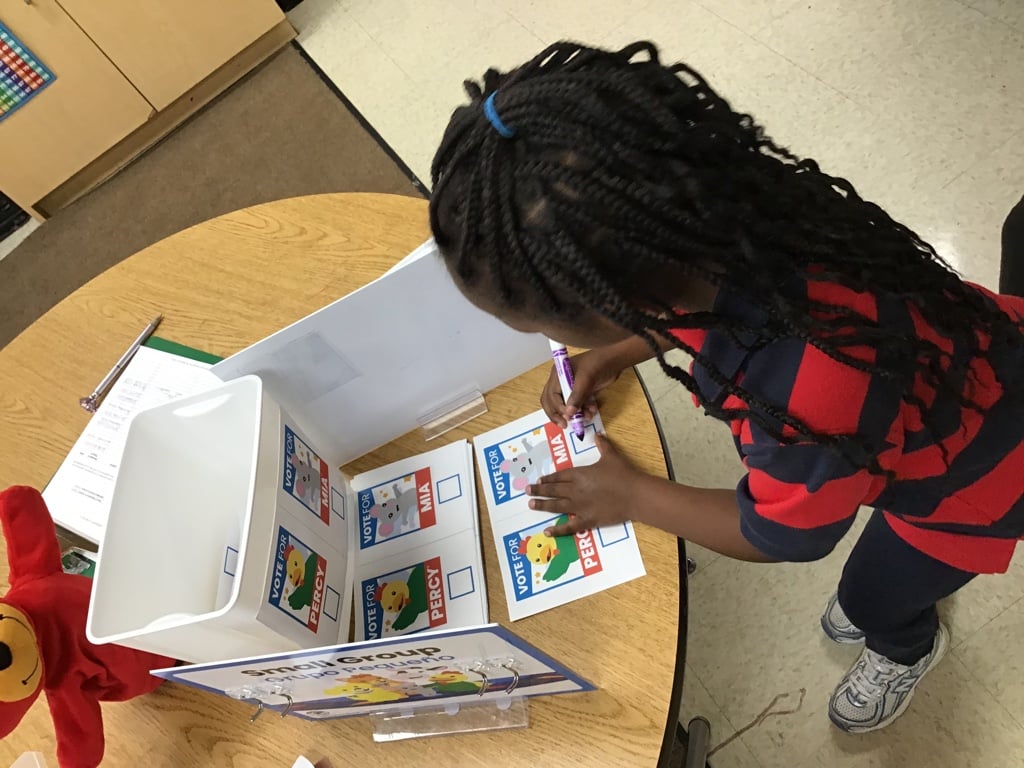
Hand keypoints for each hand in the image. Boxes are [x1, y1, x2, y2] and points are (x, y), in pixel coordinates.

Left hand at [525, 434, 645, 535]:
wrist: (634, 494)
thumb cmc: (622, 474)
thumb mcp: (611, 455)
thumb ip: (602, 445)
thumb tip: (598, 435)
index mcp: (579, 474)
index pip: (559, 476)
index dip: (548, 478)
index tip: (539, 480)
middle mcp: (575, 490)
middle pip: (553, 490)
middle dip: (539, 490)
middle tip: (527, 491)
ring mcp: (579, 507)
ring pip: (556, 506)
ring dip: (542, 505)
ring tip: (531, 505)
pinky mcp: (587, 520)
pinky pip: (569, 527)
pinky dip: (557, 529)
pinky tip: (547, 531)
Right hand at [541, 349, 624, 427]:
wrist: (614, 360)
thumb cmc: (597, 364)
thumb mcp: (585, 379)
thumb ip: (576, 396)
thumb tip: (568, 413)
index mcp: (558, 375)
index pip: (550, 395)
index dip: (557, 407)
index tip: (567, 416)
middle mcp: (562, 381)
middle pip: (553, 402)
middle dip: (559, 414)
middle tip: (565, 425)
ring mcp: (572, 387)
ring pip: (567, 405)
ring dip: (575, 413)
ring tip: (587, 416)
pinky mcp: (582, 391)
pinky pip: (578, 404)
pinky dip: (584, 410)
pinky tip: (592, 410)